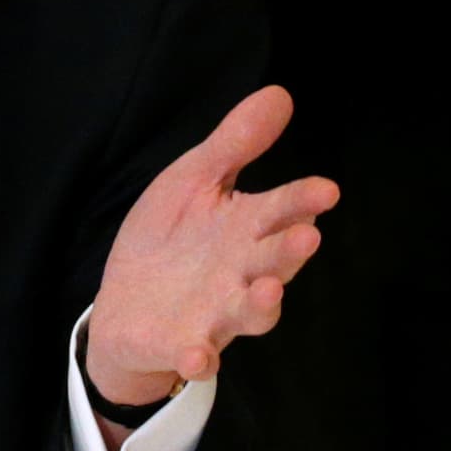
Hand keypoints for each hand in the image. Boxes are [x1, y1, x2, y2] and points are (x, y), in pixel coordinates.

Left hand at [85, 86, 339, 408]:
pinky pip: (196, 355)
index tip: (325, 190)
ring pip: (250, 313)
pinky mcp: (184, 345)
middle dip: (290, 250)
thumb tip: (280, 93)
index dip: (303, 200)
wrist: (125, 305)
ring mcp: (216, 313)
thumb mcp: (194, 182)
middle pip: (275, 261)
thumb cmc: (171, 240)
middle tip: (308, 235)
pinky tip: (196, 355)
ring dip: (261, 305)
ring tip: (268, 291)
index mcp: (247, 229)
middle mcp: (242, 273)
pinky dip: (198, 357)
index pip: (282, 210)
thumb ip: (234, 145)